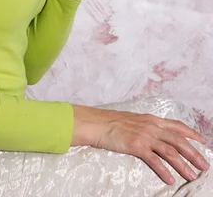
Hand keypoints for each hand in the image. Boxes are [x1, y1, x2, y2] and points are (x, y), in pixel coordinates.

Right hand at [71, 105, 209, 184]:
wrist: (96, 123)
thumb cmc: (111, 122)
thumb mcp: (133, 119)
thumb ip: (146, 125)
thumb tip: (155, 132)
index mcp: (151, 119)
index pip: (176, 126)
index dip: (191, 133)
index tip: (202, 140)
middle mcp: (151, 126)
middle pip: (178, 141)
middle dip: (194, 153)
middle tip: (204, 165)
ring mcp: (145, 136)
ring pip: (170, 152)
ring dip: (183, 165)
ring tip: (192, 176)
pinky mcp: (137, 146)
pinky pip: (154, 160)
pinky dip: (164, 171)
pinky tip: (170, 180)